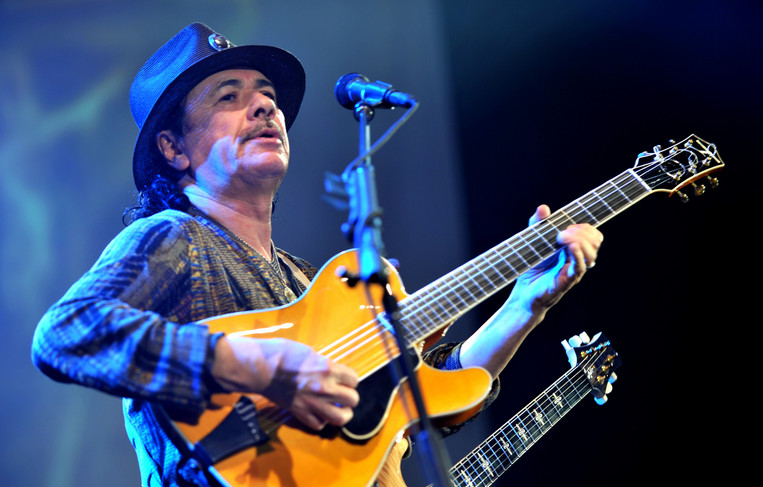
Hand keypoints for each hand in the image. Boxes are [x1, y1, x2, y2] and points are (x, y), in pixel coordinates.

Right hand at [212, 336, 359, 429]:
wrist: (261, 367)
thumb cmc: (282, 353)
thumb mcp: (310, 352)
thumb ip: (325, 364)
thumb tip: (333, 371)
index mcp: (328, 369)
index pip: (354, 379)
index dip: (350, 379)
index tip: (344, 379)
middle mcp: (325, 388)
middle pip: (353, 400)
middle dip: (349, 397)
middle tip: (342, 394)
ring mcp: (313, 403)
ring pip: (341, 418)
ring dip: (343, 414)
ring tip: (338, 409)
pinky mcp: (300, 412)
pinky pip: (319, 425)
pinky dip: (321, 421)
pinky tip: (318, 413)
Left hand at [511, 204, 602, 315]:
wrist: (523, 293)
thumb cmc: (531, 268)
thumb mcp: (533, 241)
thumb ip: (538, 224)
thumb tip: (544, 208)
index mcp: (573, 249)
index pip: (592, 234)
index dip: (584, 227)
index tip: (566, 226)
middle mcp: (577, 259)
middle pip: (595, 241)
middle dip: (581, 232)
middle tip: (561, 233)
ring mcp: (574, 270)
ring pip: (591, 254)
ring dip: (579, 241)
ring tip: (562, 238)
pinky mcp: (567, 281)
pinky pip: (580, 267)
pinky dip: (577, 255)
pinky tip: (570, 247)